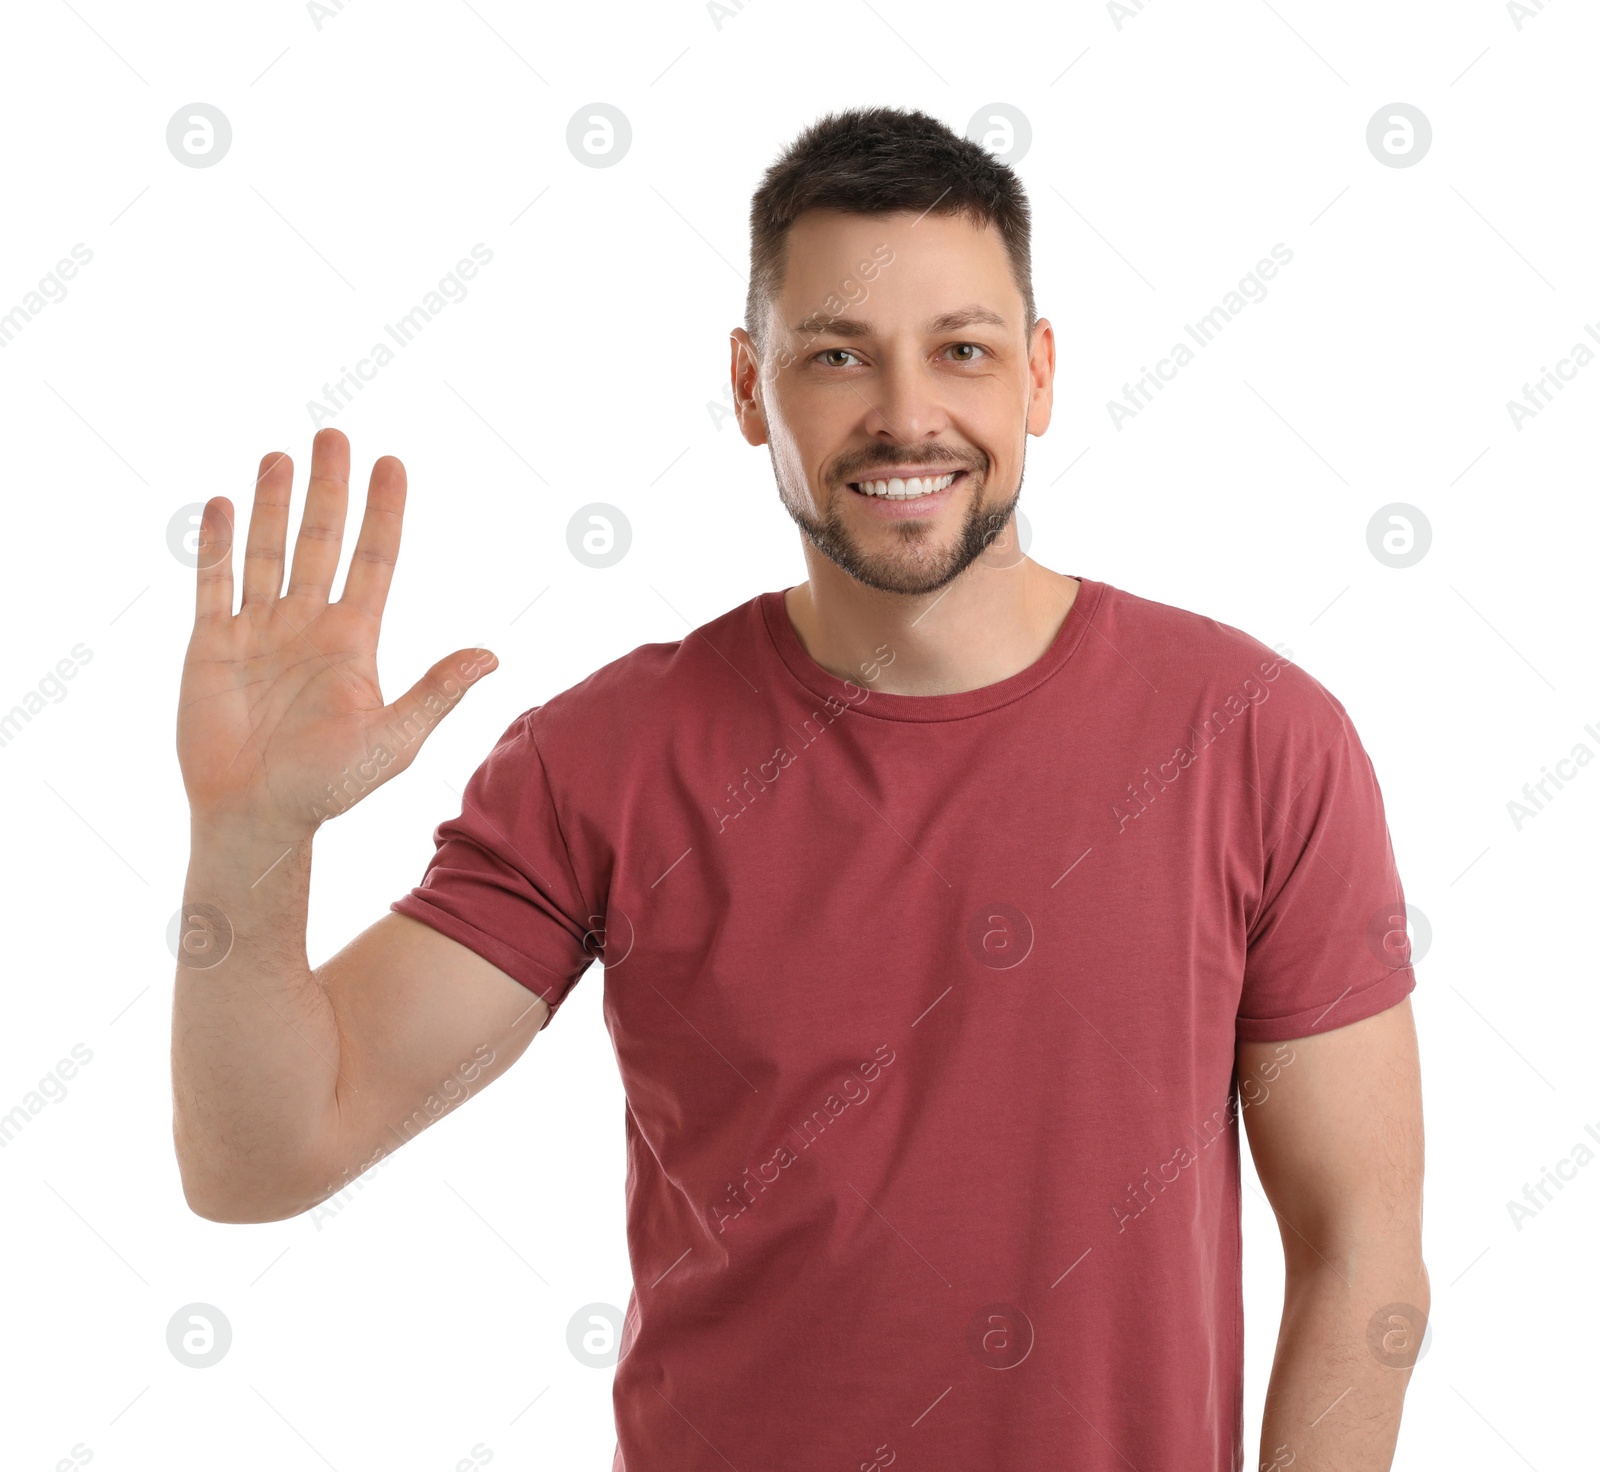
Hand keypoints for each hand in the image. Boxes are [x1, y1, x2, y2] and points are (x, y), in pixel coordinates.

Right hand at [177, 428, 495, 839]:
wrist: (257, 815)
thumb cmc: (328, 786)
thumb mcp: (393, 739)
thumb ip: (436, 692)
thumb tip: (492, 655)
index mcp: (354, 639)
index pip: (374, 560)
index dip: (384, 512)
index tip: (392, 463)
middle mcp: (308, 624)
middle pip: (321, 541)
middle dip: (329, 490)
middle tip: (335, 434)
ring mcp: (259, 630)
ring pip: (267, 551)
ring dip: (271, 504)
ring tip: (280, 457)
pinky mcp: (212, 645)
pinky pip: (213, 583)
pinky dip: (216, 545)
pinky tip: (222, 504)